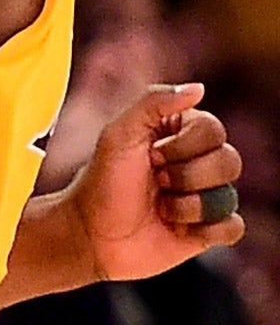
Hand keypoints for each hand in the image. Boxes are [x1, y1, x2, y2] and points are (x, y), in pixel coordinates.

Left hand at [70, 83, 245, 281]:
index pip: (213, 131)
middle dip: (185, 176)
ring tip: (160, 207)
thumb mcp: (119, 134)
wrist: (90, 235)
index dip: (181, 147)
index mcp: (180, 134)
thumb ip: (154, 103)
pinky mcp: (208, 230)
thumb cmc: (101, 182)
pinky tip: (177, 228)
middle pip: (229, 161)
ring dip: (187, 205)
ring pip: (229, 195)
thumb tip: (199, 89)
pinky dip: (205, 229)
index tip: (150, 156)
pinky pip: (233, 227)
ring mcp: (205, 197)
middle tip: (155, 183)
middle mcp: (198, 162)